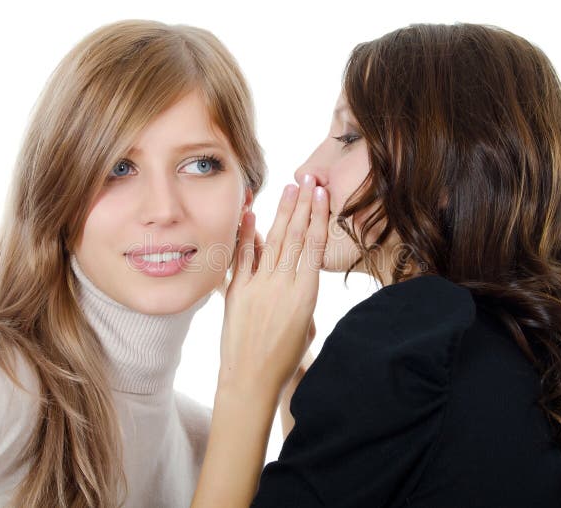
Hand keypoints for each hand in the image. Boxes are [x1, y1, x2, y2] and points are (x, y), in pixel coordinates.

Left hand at [218, 175, 328, 400]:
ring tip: (291, 188)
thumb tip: (294, 272)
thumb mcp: (306, 325)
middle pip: (296, 237)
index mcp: (306, 295)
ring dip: (283, 212)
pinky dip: (247, 234)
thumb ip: (301, 294)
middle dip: (304, 205)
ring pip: (273, 241)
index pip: (314, 247)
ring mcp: (258, 287)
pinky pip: (243, 257)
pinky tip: (252, 214)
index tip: (323, 195)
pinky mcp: (237, 292)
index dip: (319, 217)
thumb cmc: (282, 359)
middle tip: (310, 179)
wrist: (250, 380)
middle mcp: (283, 286)